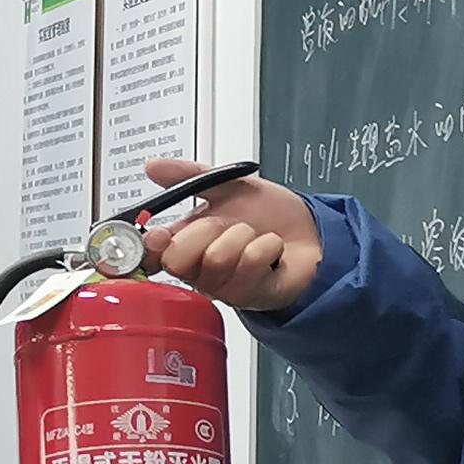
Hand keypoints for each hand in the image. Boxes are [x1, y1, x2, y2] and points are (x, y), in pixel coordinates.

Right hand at [140, 158, 323, 313]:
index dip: (151, 245)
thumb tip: (153, 166)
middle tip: (225, 226)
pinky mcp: (251, 296)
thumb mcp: (228, 186)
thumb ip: (188, 176)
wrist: (313, 233)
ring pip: (216, 258)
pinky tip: (271, 250)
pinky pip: (249, 265)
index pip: (151, 256)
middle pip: (177, 260)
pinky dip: (266, 246)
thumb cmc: (270, 216)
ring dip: (242, 235)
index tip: (159, 233)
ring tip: (254, 236)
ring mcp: (225, 287)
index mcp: (187, 246)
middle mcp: (201, 271)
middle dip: (206, 231)